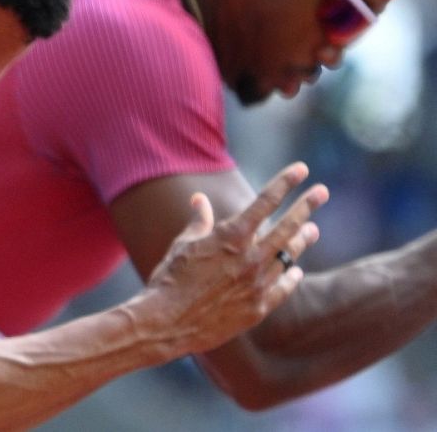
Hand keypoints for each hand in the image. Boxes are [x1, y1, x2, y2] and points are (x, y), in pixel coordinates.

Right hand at [135, 162, 327, 356]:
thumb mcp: (182, 244)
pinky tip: (296, 271)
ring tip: (312, 229)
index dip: (285, 183)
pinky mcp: (259, 308)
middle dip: (307, 206)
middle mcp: (251, 257)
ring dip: (302, 240)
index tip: (301, 169)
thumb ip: (199, 221)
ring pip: (289, 256)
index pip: (265, 201)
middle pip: (287, 226)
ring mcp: (258, 284)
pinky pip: (283, 288)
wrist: (167, 322)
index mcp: (231, 236)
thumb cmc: (170, 278)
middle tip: (323, 191)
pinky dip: (291, 276)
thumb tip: (200, 200)